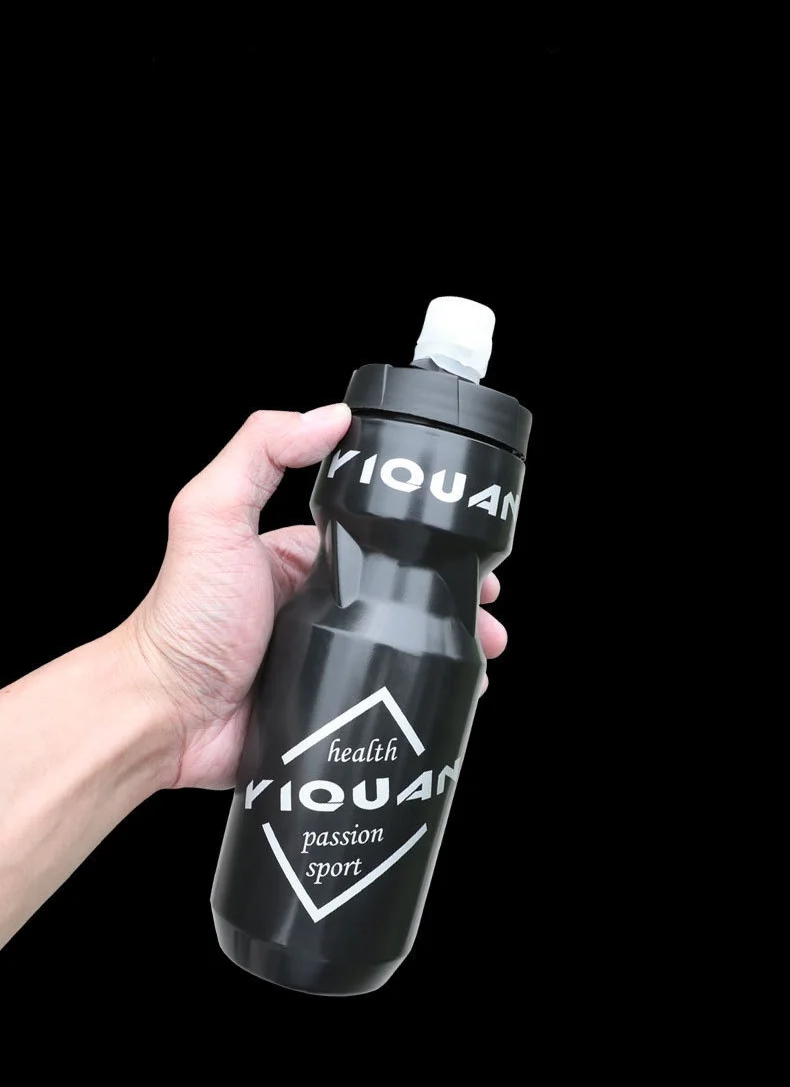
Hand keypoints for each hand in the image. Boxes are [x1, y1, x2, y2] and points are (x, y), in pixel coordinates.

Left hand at [126, 404, 507, 789]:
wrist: (165, 717)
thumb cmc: (183, 620)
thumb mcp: (212, 515)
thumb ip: (261, 453)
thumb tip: (331, 416)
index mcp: (300, 555)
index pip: (378, 535)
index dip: (425, 538)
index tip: (465, 544)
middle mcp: (319, 603)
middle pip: (403, 592)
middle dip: (453, 597)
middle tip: (486, 608)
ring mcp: (327, 655)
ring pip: (405, 645)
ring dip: (451, 645)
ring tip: (485, 651)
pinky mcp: (328, 701)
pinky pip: (386, 691)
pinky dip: (425, 689)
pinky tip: (456, 691)